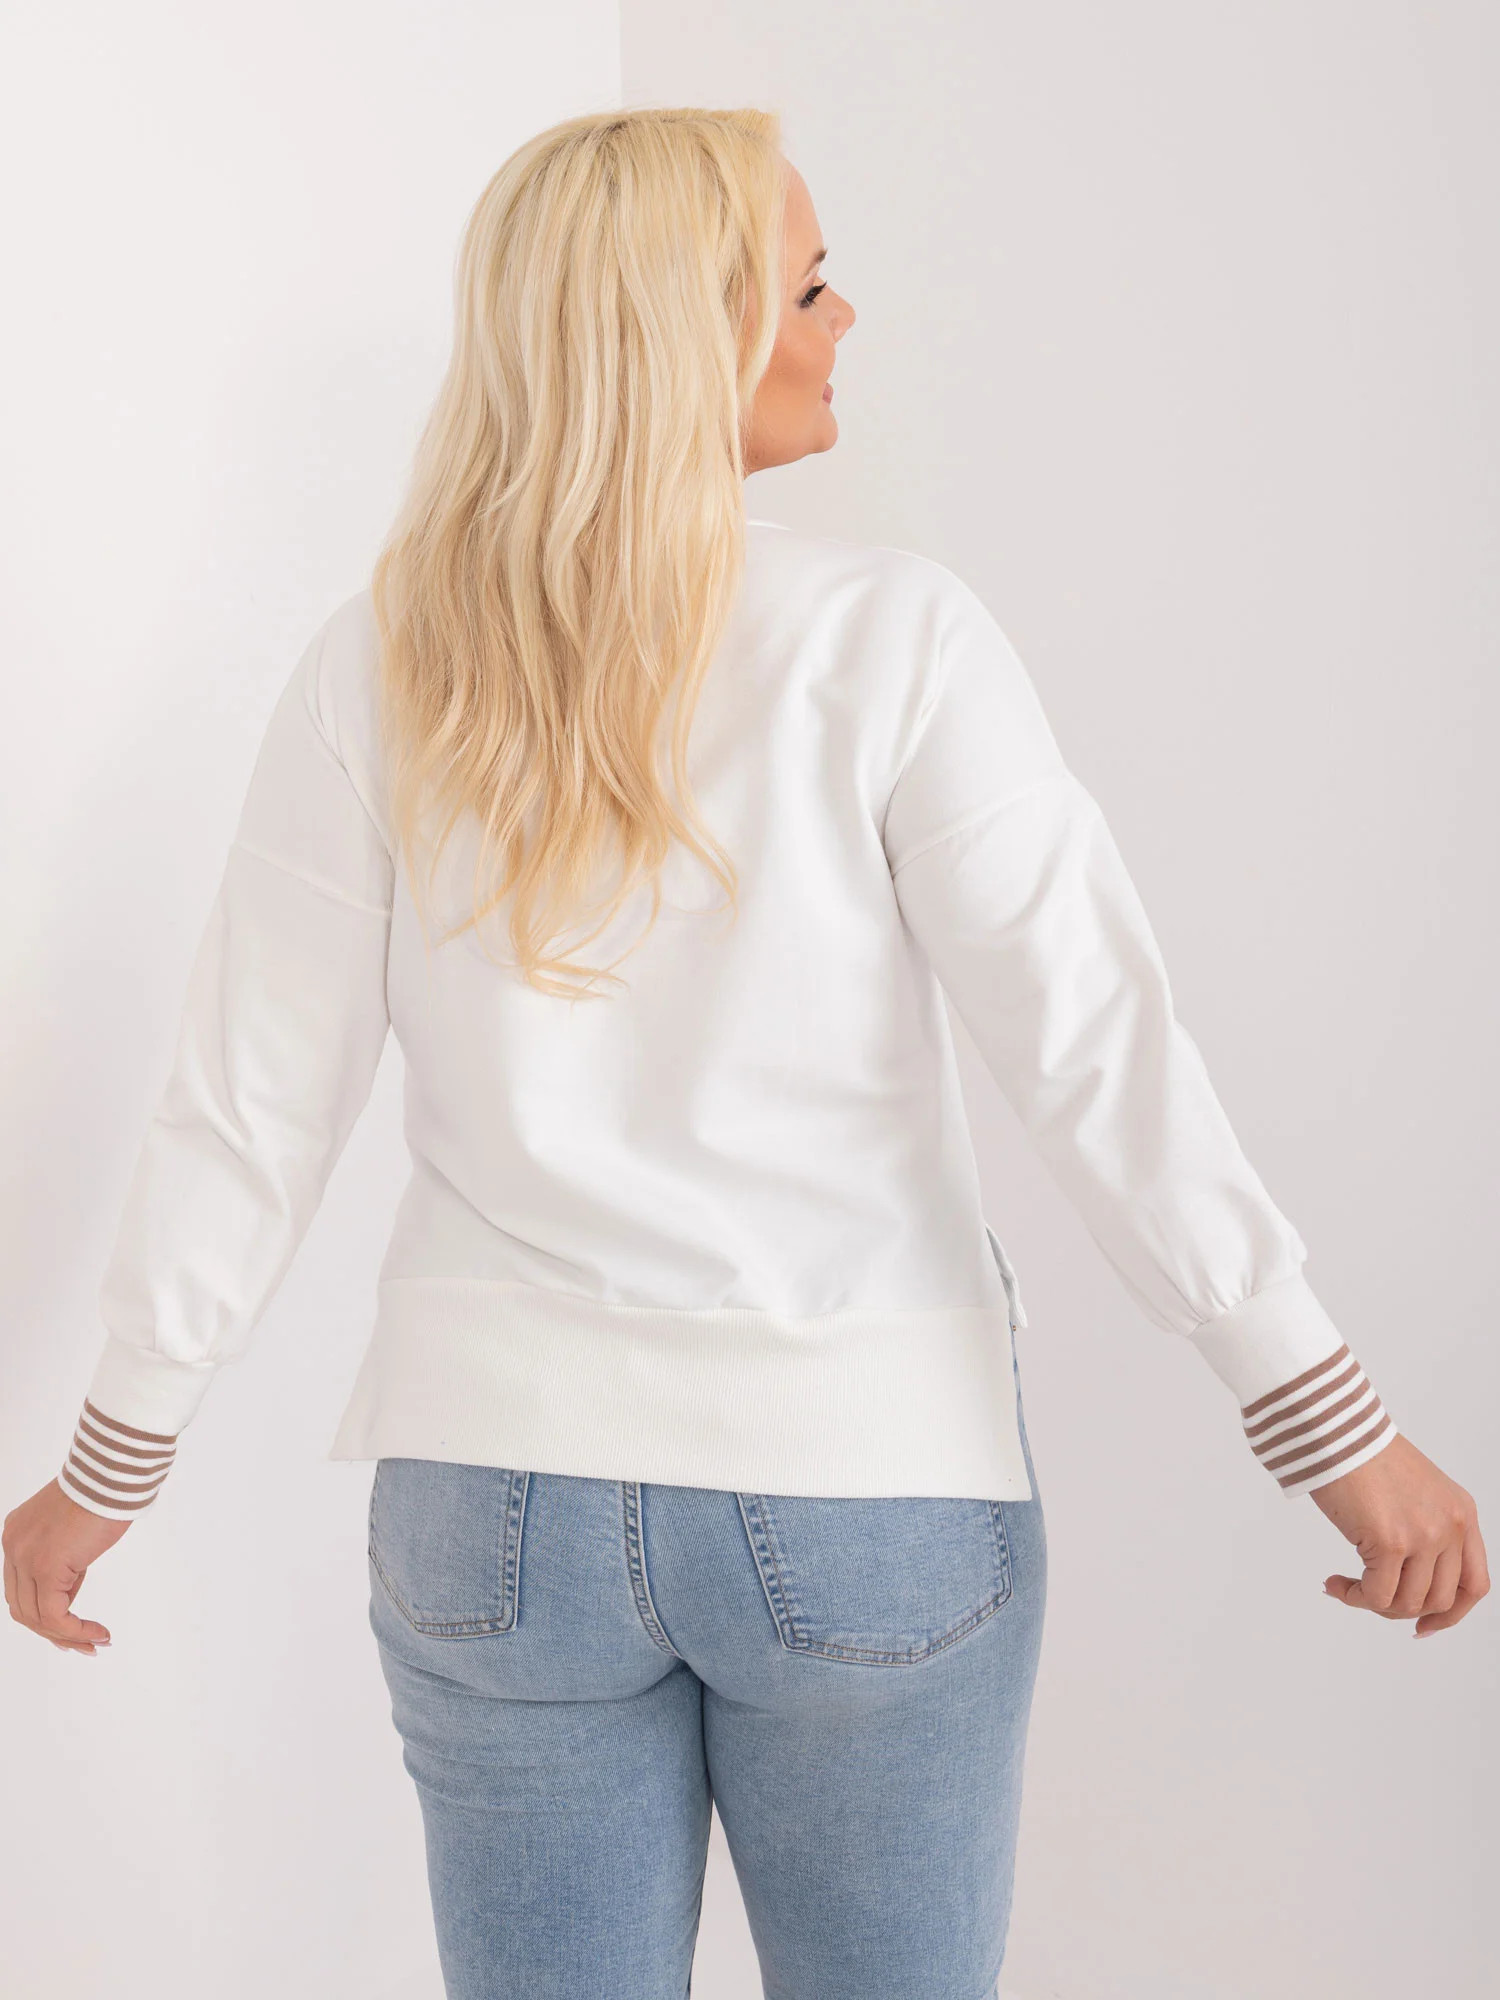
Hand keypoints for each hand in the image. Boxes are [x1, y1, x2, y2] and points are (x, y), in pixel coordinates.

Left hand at [3, 1481, 129, 1654]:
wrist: (111, 1473)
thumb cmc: (103, 1490)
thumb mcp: (73, 1530)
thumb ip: (63, 1557)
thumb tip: (67, 1588)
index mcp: (17, 1535)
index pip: (21, 1588)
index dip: (44, 1614)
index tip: (71, 1628)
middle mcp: (13, 1546)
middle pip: (23, 1607)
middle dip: (54, 1631)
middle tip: (83, 1644)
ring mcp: (25, 1557)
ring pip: (36, 1617)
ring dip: (67, 1635)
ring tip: (95, 1641)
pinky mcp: (46, 1567)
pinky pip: (55, 1616)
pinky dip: (76, 1630)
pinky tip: (98, 1632)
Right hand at [1311, 1433, 1487, 1636]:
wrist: (1337, 1430)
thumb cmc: (1363, 1453)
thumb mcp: (1417, 1492)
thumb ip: (1426, 1528)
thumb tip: (1411, 1578)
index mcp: (1462, 1513)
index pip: (1474, 1584)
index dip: (1451, 1614)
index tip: (1423, 1625)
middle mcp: (1451, 1526)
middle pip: (1438, 1600)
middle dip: (1401, 1609)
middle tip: (1370, 1597)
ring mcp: (1424, 1536)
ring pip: (1407, 1603)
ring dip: (1373, 1604)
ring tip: (1348, 1587)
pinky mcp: (1392, 1541)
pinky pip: (1376, 1594)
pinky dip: (1354, 1596)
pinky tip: (1335, 1583)